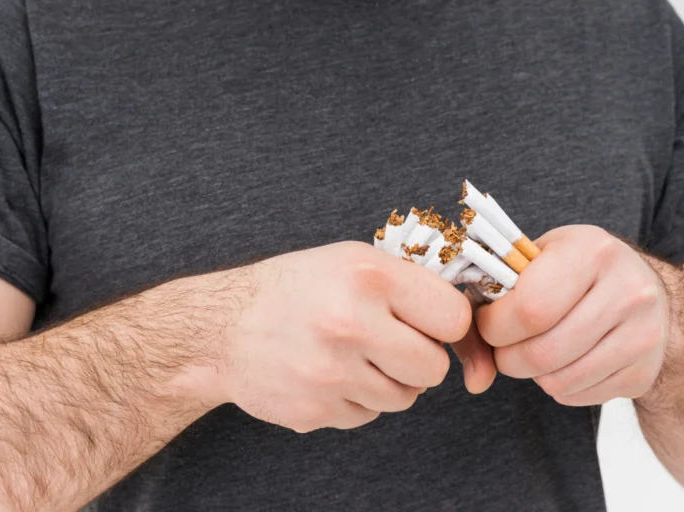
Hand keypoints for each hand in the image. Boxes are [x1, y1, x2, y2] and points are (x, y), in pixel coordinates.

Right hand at [213, 241, 471, 431]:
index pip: (453, 318)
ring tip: (352, 355)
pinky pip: (367, 416)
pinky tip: (328, 375)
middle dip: (419, 359)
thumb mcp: (348, 261)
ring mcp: (332, 373)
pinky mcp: (316, 410)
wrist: (221, 328)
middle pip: (434, 368)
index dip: (445, 323)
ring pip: (403, 398)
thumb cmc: (292, 289)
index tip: (430, 323)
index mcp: (367, 277)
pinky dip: (356, 400)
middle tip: (390, 343)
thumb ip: (406, 285)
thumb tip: (463, 323)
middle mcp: (351, 324)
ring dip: (387, 382)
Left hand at [476, 226, 670, 405]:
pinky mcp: (645, 371)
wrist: (644, 292)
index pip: (529, 308)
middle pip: (541, 352)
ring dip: (530, 373)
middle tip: (503, 345)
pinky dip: (557, 385)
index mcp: (591, 251)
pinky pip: (578, 395)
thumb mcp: (534, 263)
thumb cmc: (572, 272)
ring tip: (532, 348)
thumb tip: (474, 380)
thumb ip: (488, 308)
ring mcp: (643, 334)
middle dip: (506, 357)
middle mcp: (627, 290)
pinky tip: (562, 359)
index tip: (487, 321)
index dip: (494, 325)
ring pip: (558, 380)